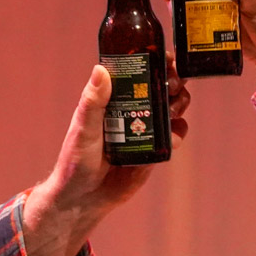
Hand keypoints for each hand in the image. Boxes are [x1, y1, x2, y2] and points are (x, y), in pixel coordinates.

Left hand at [20, 64, 192, 255]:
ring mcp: (145, 129)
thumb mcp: (83, 128)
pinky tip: (174, 134)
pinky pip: (173, 136)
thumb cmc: (76, 160)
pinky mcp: (154, 150)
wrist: (84, 197)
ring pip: (172, 108)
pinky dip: (178, 132)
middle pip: (162, 87)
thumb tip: (101, 69)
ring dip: (179, 103)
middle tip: (173, 84)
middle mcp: (132, 110)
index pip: (139, 72)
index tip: (167, 58)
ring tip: (174, 108)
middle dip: (174, 81)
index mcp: (114, 98)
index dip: (156, 62)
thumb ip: (93, 102)